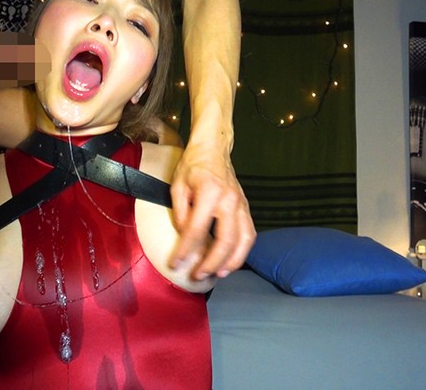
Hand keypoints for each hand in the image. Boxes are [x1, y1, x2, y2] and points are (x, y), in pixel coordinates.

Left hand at [170, 142, 255, 279]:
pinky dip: (242, 250)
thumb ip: (181, 212)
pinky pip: (249, 233)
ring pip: (244, 240)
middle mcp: (229, 199)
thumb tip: (186, 236)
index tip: (176, 263)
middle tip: (198, 275)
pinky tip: (232, 260)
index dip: (185, 250)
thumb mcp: (177, 186)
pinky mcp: (245, 207)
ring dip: (232, 261)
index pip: (196, 230)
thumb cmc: (194, 165)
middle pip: (225, 240)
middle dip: (211, 262)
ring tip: (219, 274)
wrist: (213, 149)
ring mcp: (241, 203)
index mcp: (210, 192)